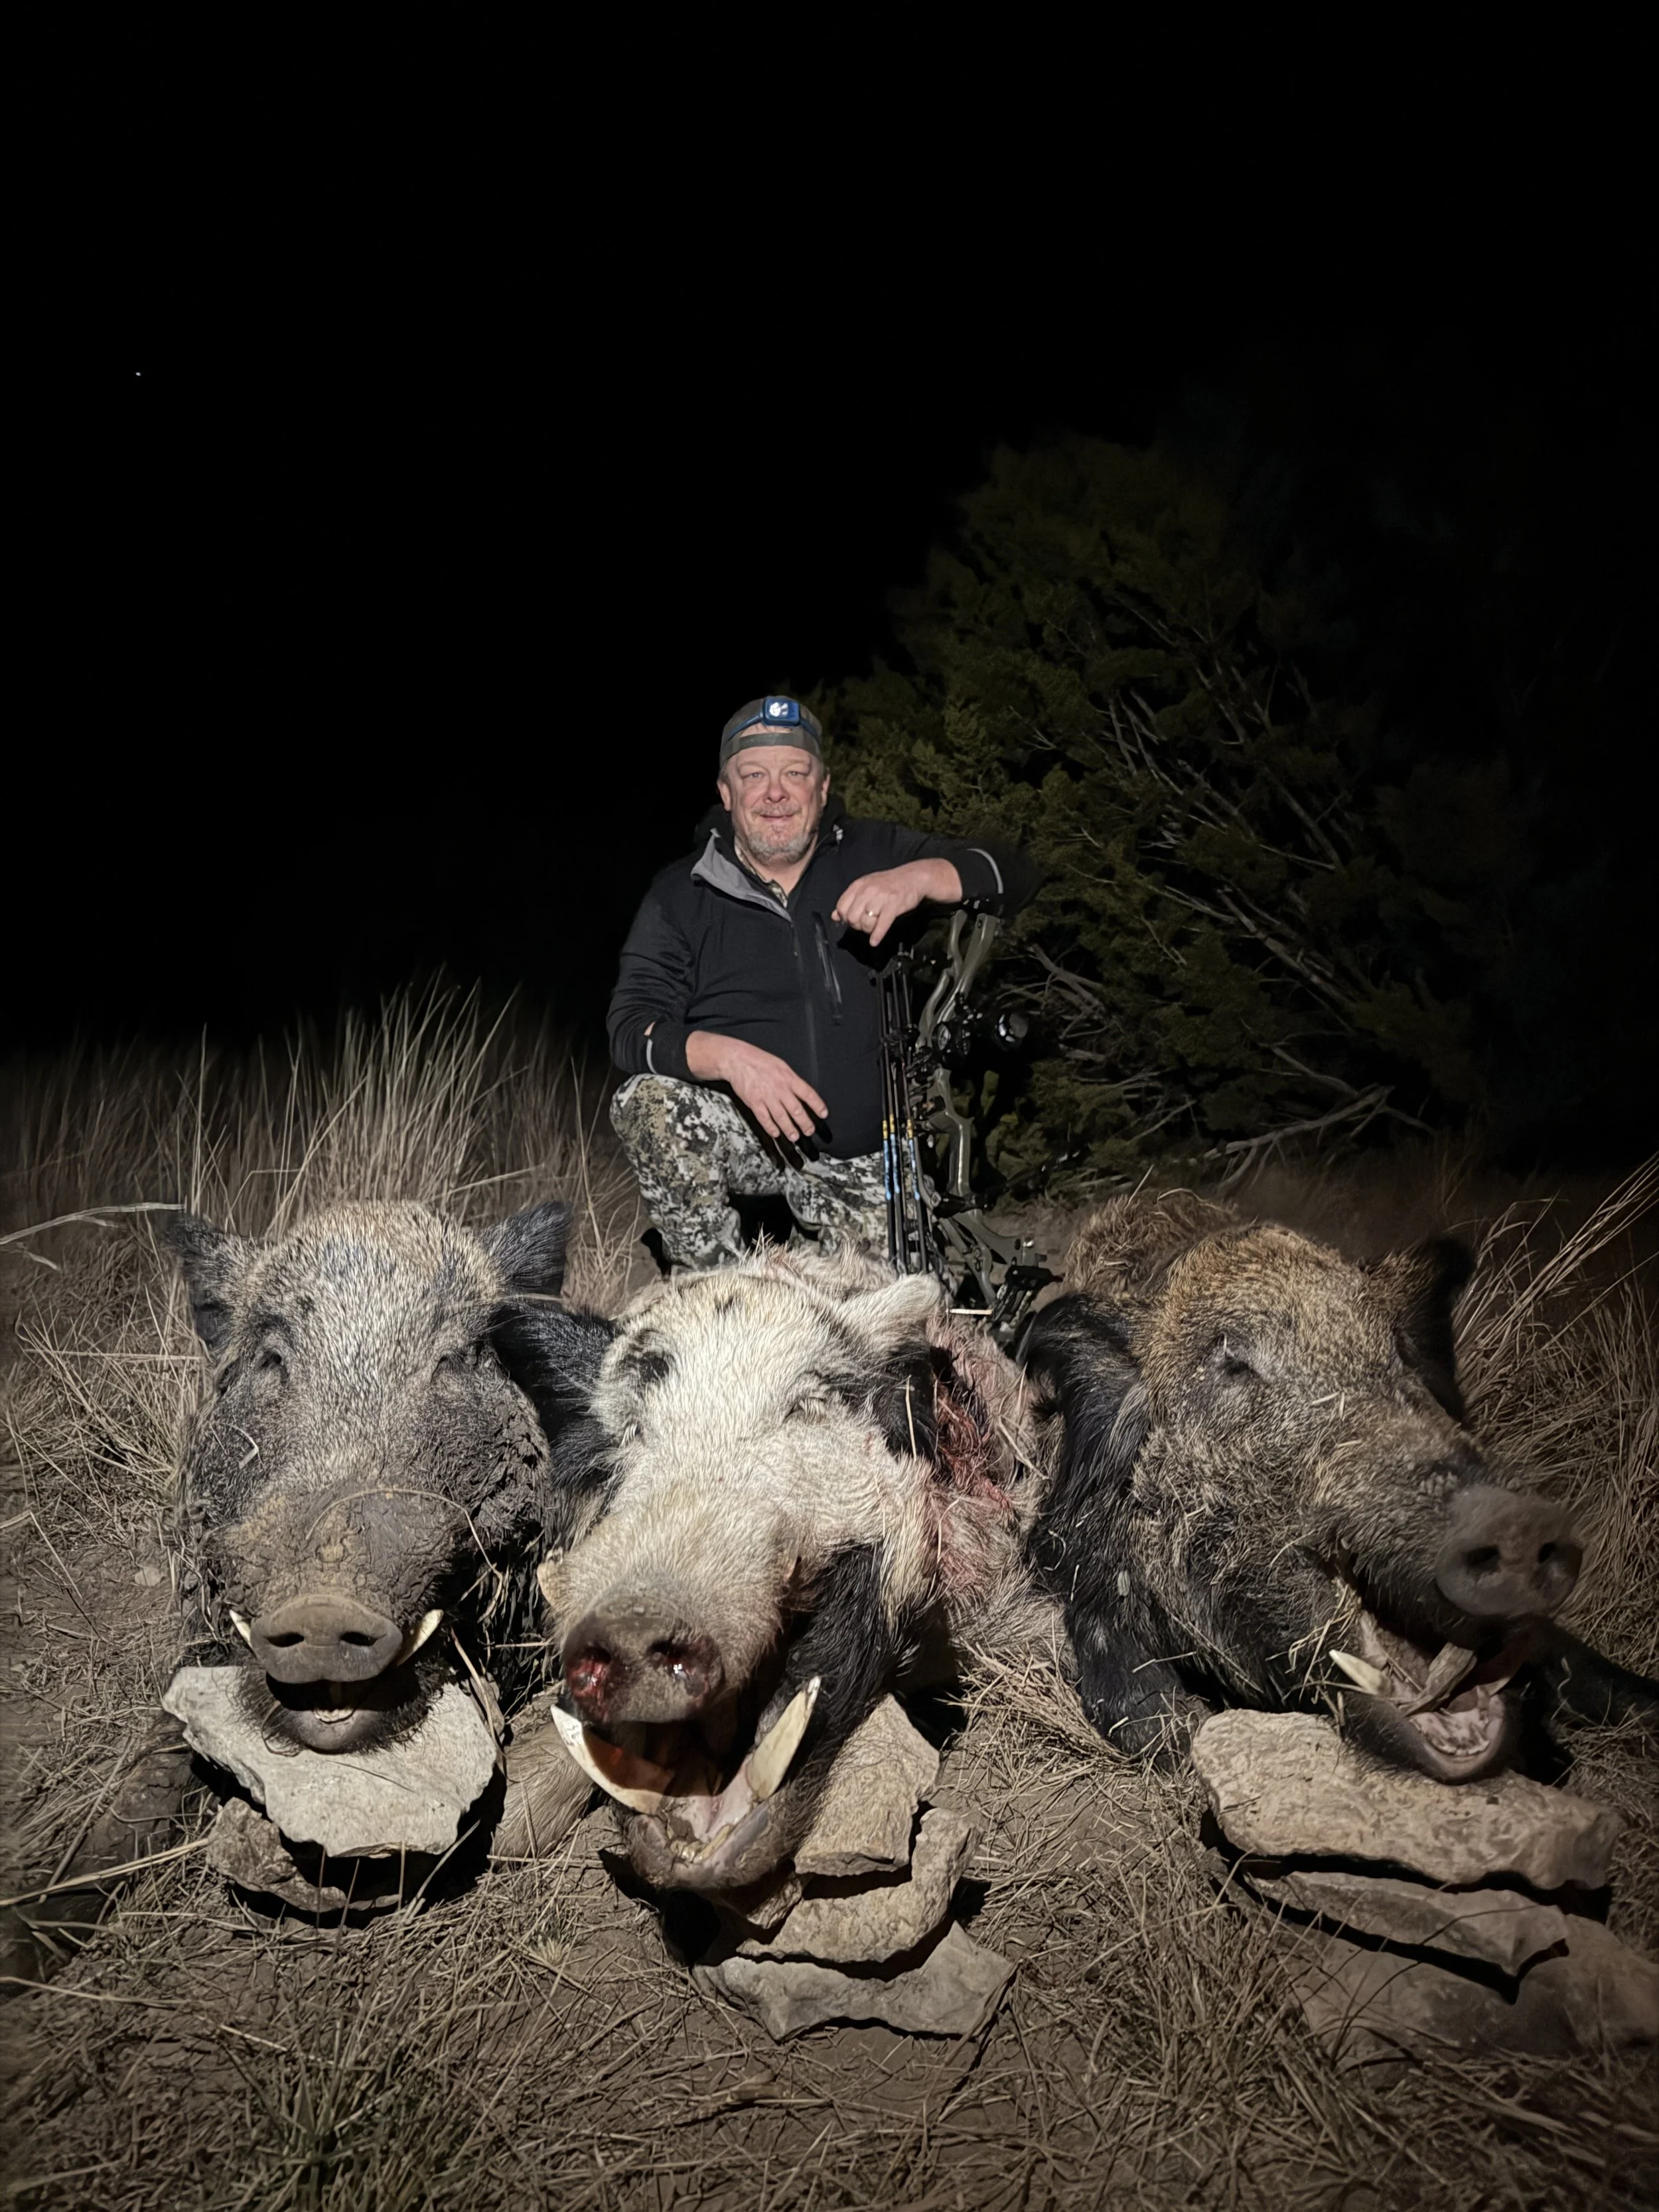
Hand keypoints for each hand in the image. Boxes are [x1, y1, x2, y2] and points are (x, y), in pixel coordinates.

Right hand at [685, 1033, 827, 1141]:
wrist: (739, 1060)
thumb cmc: (761, 1061)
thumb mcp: (782, 1066)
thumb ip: (792, 1080)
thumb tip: (802, 1093)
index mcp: (789, 1078)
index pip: (808, 1094)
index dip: (818, 1105)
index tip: (824, 1114)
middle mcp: (780, 1089)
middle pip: (796, 1110)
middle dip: (805, 1123)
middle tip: (809, 1131)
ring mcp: (767, 1097)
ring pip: (782, 1117)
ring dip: (789, 1129)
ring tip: (794, 1136)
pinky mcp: (754, 1103)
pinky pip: (764, 1118)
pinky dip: (771, 1127)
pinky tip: (775, 1133)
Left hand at [832, 859, 962, 947]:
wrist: (914, 877)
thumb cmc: (889, 884)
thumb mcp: (867, 886)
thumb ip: (850, 900)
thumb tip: (835, 916)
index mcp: (859, 884)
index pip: (841, 906)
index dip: (845, 917)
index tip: (852, 920)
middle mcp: (868, 890)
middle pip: (852, 917)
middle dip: (856, 925)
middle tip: (864, 925)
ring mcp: (881, 898)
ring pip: (865, 922)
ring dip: (867, 930)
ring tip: (872, 929)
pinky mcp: (894, 906)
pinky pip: (881, 925)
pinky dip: (877, 935)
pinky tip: (875, 941)